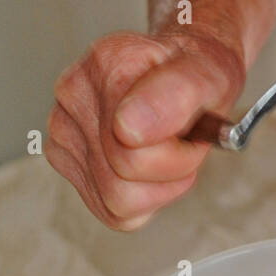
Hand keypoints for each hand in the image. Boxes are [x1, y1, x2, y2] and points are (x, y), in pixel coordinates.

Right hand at [46, 28, 244, 230]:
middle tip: (185, 140)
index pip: (132, 149)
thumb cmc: (198, 71)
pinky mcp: (64, 160)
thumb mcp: (212, 71)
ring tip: (168, 149)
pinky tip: (150, 164)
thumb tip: (128, 128)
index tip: (193, 129)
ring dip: (157, 186)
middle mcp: (73, 95)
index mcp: (106, 64)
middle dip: (171, 170)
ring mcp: (62, 130)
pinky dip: (142, 198)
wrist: (187, 69)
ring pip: (115, 200)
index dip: (179, 153)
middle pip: (122, 180)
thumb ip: (178, 92)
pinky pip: (110, 210)